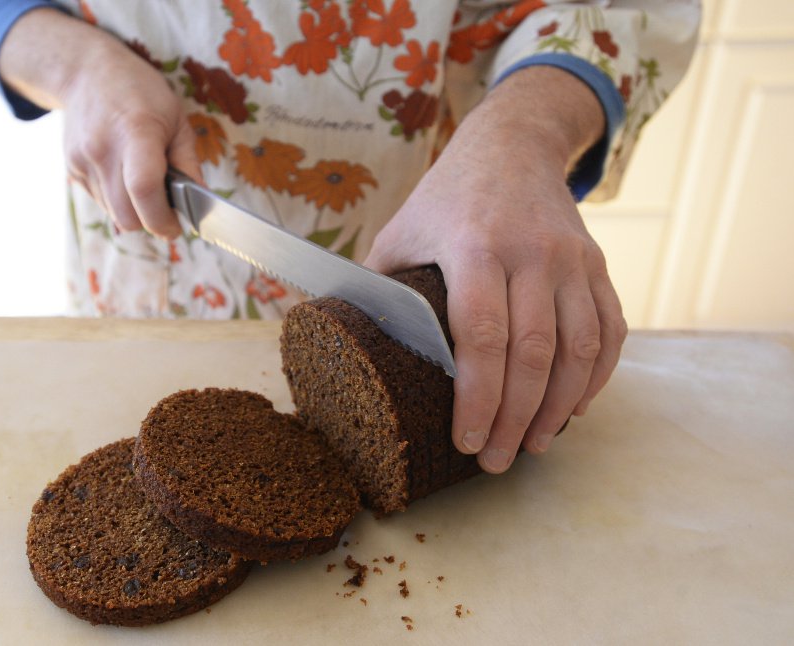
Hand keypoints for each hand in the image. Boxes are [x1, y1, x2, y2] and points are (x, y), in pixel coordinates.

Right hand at [0, 8, 201, 237]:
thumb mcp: (176, 119)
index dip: (162, 219)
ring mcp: (82, 161)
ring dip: (134, 212)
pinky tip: (125, 176)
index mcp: (136, 132)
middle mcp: (103, 149)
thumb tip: (201, 202)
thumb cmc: (140, 92)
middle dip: (151, 222)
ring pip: (113, 214)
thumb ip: (189, 163)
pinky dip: (118, 201)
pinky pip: (100, 202)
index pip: (144, 190)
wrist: (86, 73)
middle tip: (167, 212)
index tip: (176, 227)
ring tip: (146, 185)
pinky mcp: (72, 170)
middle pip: (127, 215)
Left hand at [364, 67, 627, 473]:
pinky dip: (596, 376)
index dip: (478, 398)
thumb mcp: (400, 232)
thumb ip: (378, 289)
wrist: (513, 146)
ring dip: (560, 407)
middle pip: (534, 353)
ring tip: (535, 444)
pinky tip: (573, 407)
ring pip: (580, 349)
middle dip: (517, 418)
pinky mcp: (598, 266)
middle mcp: (531, 253)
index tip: (467, 441)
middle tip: (499, 461)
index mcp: (474, 246)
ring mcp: (572, 259)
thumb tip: (349, 350)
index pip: (482, 336)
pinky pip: (611, 330)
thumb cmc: (445, 199)